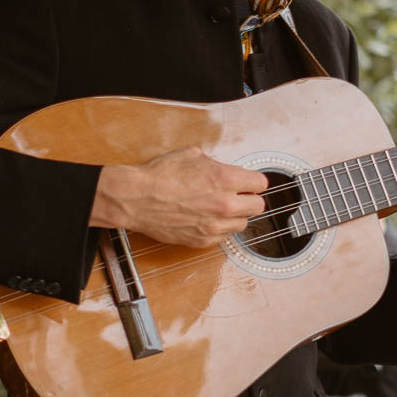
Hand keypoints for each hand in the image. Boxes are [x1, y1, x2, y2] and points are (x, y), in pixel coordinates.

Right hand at [90, 147, 267, 248]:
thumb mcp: (191, 156)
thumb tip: (222, 170)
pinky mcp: (202, 241)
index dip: (254, 181)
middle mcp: (224, 205)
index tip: (250, 182)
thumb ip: (214, 164)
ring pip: (243, 224)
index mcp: (225, 179)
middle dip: (249, 199)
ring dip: (236, 216)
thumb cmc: (159, 175)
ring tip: (220, 208)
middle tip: (239, 195)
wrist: (136, 198)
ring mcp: (214, 226)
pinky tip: (207, 219)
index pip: (260, 184)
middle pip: (258, 207)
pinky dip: (219, 229)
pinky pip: (223, 237)